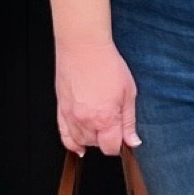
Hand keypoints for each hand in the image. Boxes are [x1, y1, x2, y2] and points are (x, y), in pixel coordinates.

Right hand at [54, 36, 139, 155]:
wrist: (83, 47)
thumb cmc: (106, 64)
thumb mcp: (128, 92)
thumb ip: (129, 121)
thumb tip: (133, 141)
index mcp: (105, 118)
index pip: (111, 147)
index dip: (119, 145)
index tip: (123, 137)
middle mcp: (86, 121)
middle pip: (96, 145)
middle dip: (106, 138)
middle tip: (112, 124)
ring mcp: (71, 116)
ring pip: (80, 141)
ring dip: (91, 139)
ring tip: (98, 127)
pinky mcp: (61, 109)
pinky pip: (64, 135)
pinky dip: (71, 143)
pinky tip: (78, 146)